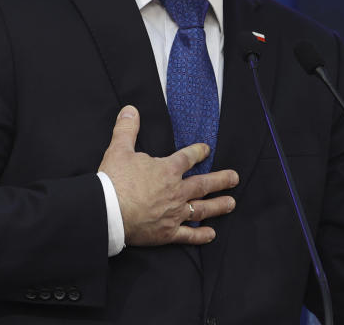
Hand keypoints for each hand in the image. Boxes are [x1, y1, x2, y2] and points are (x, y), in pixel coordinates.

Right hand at [98, 105, 238, 246]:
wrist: (108, 211)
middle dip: (221, 180)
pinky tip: (211, 234)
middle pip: (203, 184)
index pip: (188, 158)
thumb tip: (130, 110)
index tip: (207, 150)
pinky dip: (200, 235)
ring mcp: (174, 213)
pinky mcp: (167, 232)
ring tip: (231, 203)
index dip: (198, 152)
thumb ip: (127, 129)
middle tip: (235, 178)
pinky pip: (188, 235)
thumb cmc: (114, 180)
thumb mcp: (119, 149)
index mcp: (167, 170)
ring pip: (202, 209)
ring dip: (218, 206)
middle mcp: (176, 191)